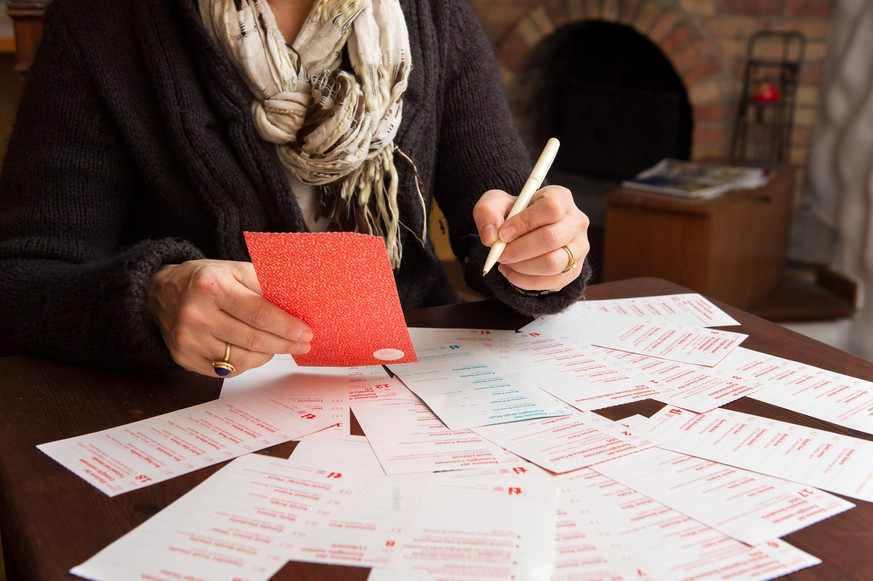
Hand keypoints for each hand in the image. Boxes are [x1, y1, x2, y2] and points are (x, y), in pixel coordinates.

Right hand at [146, 259, 311, 376]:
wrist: (159, 292)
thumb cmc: (204, 280)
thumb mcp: (233, 270)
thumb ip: (263, 286)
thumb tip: (296, 307)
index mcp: (211, 287)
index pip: (259, 313)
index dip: (287, 327)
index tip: (305, 332)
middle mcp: (196, 314)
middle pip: (253, 340)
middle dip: (284, 344)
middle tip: (302, 344)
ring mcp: (188, 340)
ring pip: (242, 360)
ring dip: (267, 355)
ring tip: (277, 346)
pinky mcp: (184, 358)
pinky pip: (226, 370)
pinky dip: (246, 364)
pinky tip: (254, 353)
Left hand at [474, 185, 589, 290]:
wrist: (525, 232)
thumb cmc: (513, 214)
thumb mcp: (495, 204)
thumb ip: (487, 212)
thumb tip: (490, 236)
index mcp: (561, 198)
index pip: (551, 208)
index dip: (525, 223)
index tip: (503, 234)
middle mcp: (576, 222)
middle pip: (551, 238)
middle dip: (519, 250)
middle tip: (501, 253)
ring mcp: (578, 248)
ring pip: (552, 264)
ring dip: (522, 267)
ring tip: (507, 262)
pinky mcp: (573, 270)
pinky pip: (549, 282)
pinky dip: (524, 281)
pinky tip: (512, 271)